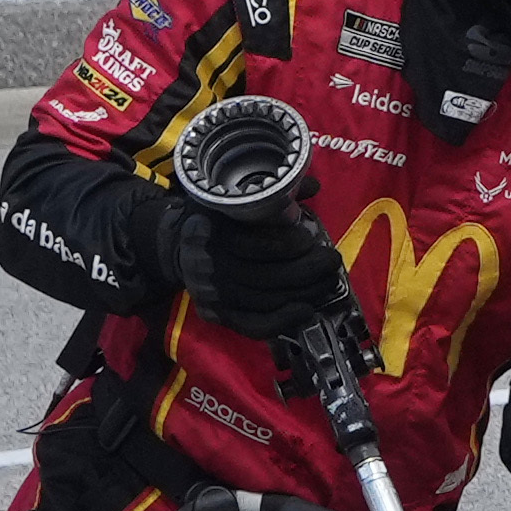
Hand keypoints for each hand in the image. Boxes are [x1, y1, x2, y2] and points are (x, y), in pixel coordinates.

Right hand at [165, 199, 351, 336]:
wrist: (178, 249)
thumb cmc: (214, 220)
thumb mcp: (230, 199)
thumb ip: (271, 192)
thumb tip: (311, 185)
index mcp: (207, 232)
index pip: (252, 245)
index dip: (286, 244)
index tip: (309, 238)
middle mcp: (206, 266)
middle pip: (265, 276)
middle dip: (307, 270)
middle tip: (332, 260)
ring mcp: (210, 294)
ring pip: (265, 300)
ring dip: (304, 293)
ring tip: (328, 280)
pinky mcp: (217, 315)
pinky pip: (252, 325)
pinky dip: (281, 321)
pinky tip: (306, 310)